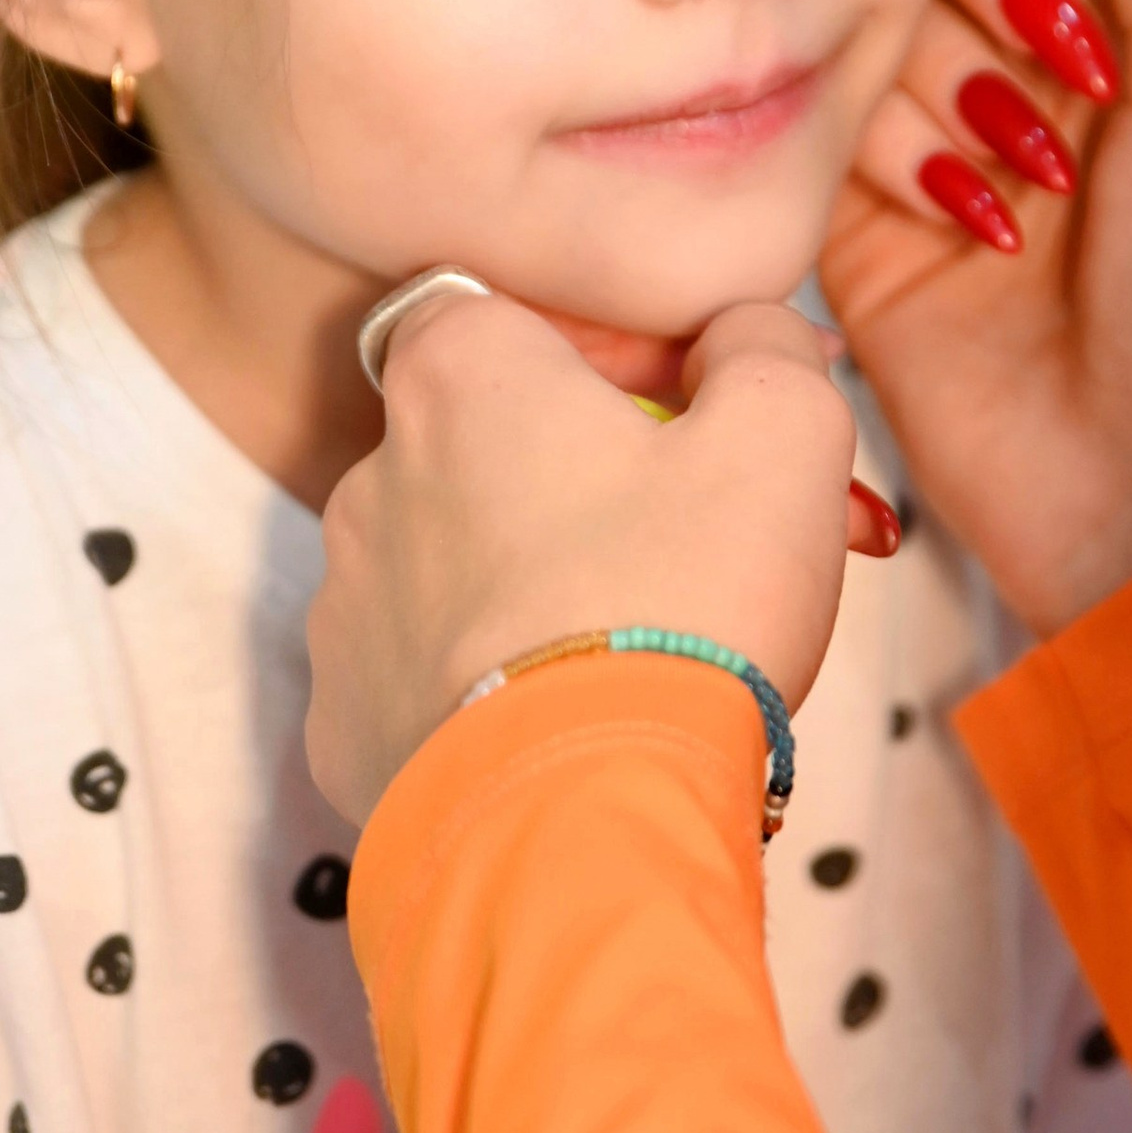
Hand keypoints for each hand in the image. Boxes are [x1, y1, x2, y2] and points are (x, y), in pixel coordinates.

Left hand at [308, 298, 859, 821]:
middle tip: (704, 549)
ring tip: (648, 647)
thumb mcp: (785, 429)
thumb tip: (742, 335)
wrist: (583, 823)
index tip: (681, 412)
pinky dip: (495, 687)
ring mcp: (348, 608)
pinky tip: (574, 721)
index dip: (599, 352)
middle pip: (494, 446)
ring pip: (463, 564)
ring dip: (543, 584)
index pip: (507, 309)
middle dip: (593, 482)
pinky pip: (432, 676)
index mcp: (461, 378)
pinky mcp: (347, 723)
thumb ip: (764, 344)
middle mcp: (374, 479)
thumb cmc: (678, 609)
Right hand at [826, 0, 1131, 636]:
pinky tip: (957, 232)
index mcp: (1113, 26)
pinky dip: (880, 163)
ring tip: (1020, 199)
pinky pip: (811, 134)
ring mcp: (921, 153)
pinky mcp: (846, 236)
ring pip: (862, 31)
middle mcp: (1010, 74)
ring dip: (942, 98)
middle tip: (1054, 85)